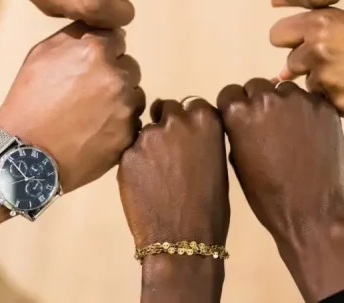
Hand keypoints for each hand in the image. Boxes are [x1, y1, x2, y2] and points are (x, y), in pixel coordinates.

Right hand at [0, 22, 144, 192]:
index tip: (87, 67)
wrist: (27, 154)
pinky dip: (120, 123)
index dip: (101, 52)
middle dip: (113, 75)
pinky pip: (133, 121)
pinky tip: (97, 131)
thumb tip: (97, 28)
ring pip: (134, 94)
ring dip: (120, 99)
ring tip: (92, 114)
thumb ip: (74, 35)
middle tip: (87, 93)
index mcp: (96, 51)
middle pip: (128, 66)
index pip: (116, 39)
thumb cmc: (28, 100)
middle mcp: (117, 75)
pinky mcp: (130, 133)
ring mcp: (126, 107)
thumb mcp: (41, 55)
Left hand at [118, 98, 228, 302]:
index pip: (192, 104)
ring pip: (146, 131)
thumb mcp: (216, 162)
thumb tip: (187, 135)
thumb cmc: (210, 206)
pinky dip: (136, 164)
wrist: (183, 239)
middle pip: (166, 108)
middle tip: (169, 152)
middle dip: (166, 124)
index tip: (187, 136)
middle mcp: (176, 120)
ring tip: (156, 175)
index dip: (187, 120)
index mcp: (206, 120)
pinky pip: (131, 152)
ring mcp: (148, 136)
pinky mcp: (127, 154)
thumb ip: (200, 139)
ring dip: (150, 145)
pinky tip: (144, 185)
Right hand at [217, 79, 343, 301]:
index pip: (230, 92)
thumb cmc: (267, 196)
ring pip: (285, 89)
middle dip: (258, 102)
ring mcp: (299, 100)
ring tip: (292, 132)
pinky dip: (308, 112)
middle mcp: (267, 97)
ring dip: (284, 104)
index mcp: (238, 112)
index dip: (235, 107)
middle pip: (257, 85)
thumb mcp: (236, 161)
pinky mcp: (324, 107)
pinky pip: (310, 100)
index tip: (243, 121)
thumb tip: (242, 116)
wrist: (312, 213)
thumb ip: (236, 130)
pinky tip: (310, 135)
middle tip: (268, 127)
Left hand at [270, 8, 343, 125]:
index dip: (292, 41)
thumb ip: (315, 35)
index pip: (277, 36)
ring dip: (328, 85)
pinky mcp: (341, 107)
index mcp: (320, 25)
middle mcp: (318, 52)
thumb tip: (280, 71)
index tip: (306, 44)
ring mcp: (328, 82)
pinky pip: (329, 106)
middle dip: (310, 65)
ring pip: (311, 87)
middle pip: (291, 64)